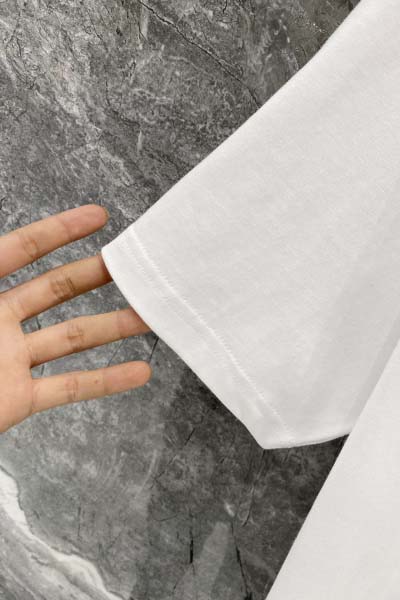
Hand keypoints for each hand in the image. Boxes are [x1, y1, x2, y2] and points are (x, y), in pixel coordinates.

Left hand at [0, 205, 151, 432]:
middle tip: (134, 266)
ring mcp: (10, 360)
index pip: (19, 251)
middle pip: (55, 290)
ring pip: (71, 338)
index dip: (59, 231)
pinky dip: (106, 381)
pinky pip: (69, 387)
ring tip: (150, 316)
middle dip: (95, 275)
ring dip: (113, 327)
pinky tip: (138, 373)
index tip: (98, 216)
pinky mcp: (18, 399)